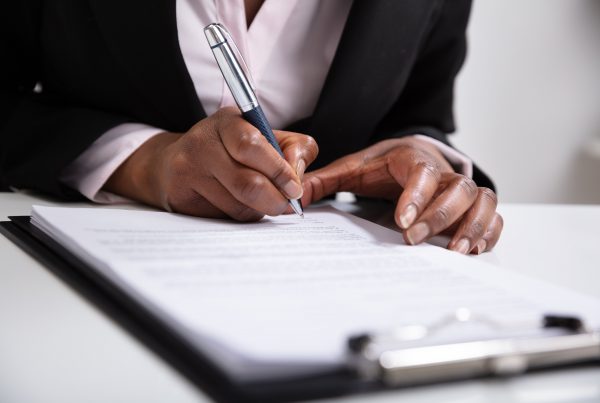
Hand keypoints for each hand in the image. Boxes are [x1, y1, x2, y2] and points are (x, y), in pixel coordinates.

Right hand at [104, 107, 317, 220]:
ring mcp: (187, 170)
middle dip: (274, 200)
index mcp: (228, 121)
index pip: (252, 147)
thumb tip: (298, 176)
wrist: (174, 163)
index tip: (295, 189)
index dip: (278, 171)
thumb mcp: (267, 137)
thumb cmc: (233, 150)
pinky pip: (222, 217)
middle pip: (247, 184)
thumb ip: (295, 148)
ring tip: (258, 200)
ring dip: (257, 210)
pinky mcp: (180, 196)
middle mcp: (202, 142)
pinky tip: (235, 203)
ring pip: (237, 206)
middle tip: (285, 204)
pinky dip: (238, 216)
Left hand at [301, 137, 502, 253]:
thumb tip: (293, 195)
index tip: (402, 222)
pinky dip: (489, 232)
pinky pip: (494, 216)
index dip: (417, 196)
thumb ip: (323, 181)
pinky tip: (472, 250)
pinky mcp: (473, 205)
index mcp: (412, 159)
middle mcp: (443, 172)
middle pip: (458, 188)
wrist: (410, 152)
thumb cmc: (382, 165)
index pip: (422, 173)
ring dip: (474, 225)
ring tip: (457, 251)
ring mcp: (462, 188)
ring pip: (483, 200)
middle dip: (440, 216)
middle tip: (414, 240)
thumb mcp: (352, 169)